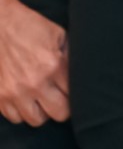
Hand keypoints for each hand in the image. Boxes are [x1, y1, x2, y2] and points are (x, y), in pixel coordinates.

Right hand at [0, 0, 68, 125]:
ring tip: (42, 98)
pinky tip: (25, 98)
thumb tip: (82, 73)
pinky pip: (14, 117)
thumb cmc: (30, 27)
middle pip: (59, 114)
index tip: (73, 90)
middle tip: (60, 97)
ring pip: (36, 120)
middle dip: (62, 107)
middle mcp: (34, 83)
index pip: (74, 96)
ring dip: (41, 111)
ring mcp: (14, 92)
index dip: (76, 94)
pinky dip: (21, 111)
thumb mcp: (59, 35)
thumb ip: (70, 56)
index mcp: (53, 66)